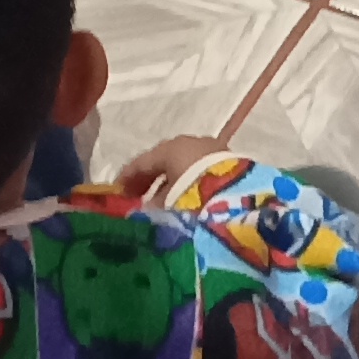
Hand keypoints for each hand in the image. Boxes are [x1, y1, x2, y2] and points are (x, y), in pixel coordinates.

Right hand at [116, 133, 233, 201]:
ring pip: (186, 170)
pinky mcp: (234, 168)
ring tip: (164, 210)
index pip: (142, 162)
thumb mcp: (167, 207)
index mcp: (172, 147)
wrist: (243, 201)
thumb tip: (139, 214)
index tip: (116, 195)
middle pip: (165, 164)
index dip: (126, 179)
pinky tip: (189, 207)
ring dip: (173, 188)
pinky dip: (192, 190)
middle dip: (150, 184)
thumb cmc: (195, 198)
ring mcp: (216, 153)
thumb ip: (150, 210)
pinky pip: (203, 177)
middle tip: (138, 203)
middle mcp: (194, 144)